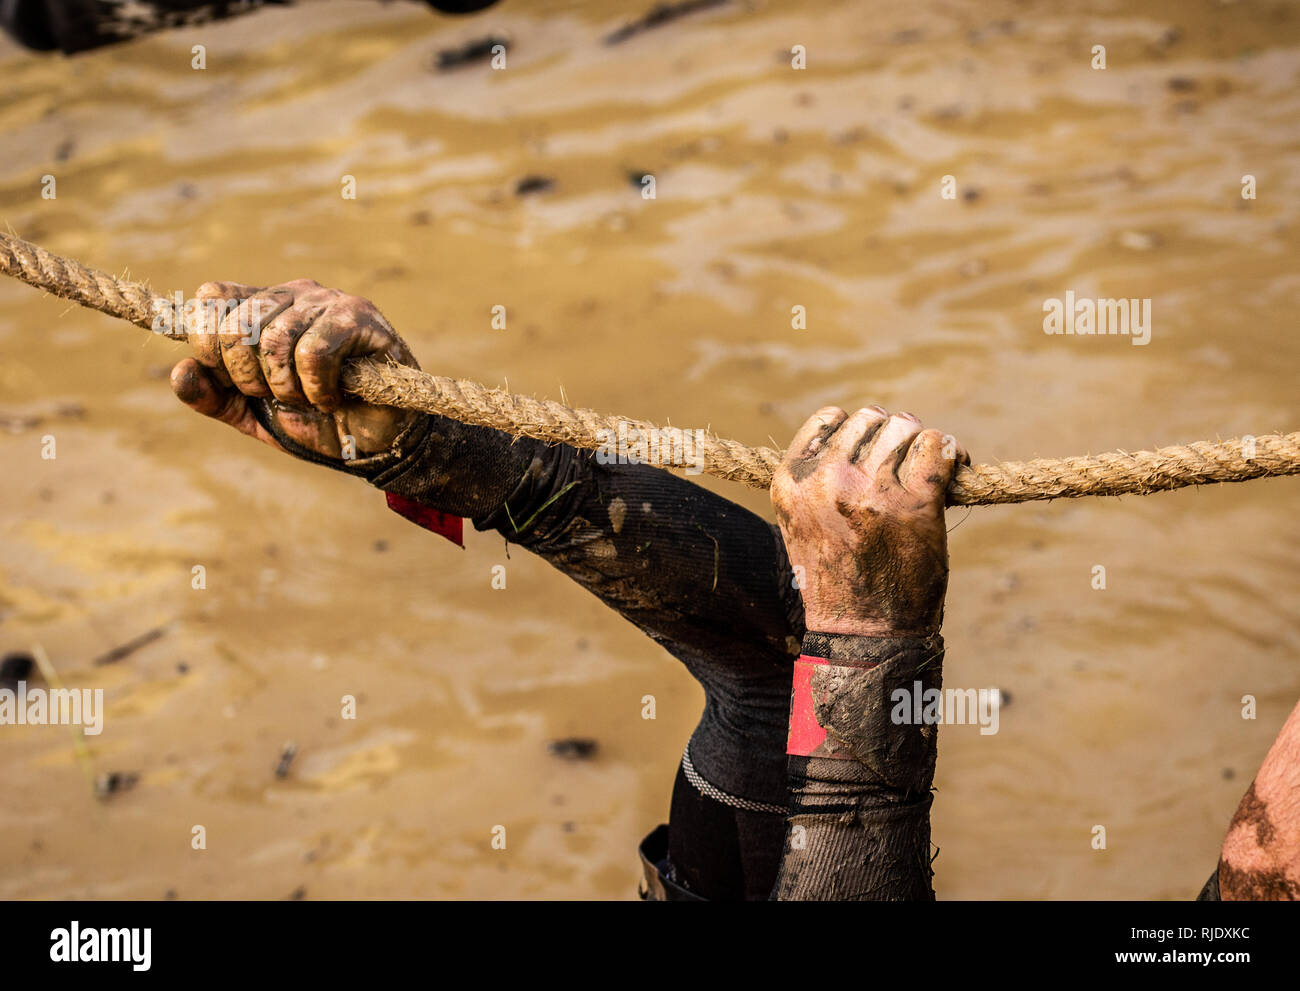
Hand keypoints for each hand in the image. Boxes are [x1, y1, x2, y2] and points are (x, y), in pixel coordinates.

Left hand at [168, 280, 418, 458]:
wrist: (373, 442)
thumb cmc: (315, 420)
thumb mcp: (251, 413)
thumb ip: (213, 395)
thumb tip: (178, 371)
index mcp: (262, 306)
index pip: (212, 297)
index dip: (205, 340)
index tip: (228, 378)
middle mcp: (294, 293)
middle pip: (237, 324)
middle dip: (246, 377)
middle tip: (277, 397)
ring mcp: (328, 301)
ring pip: (274, 338)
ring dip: (285, 387)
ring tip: (308, 399)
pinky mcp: (360, 318)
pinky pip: (314, 352)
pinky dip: (316, 388)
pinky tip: (332, 397)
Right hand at [771, 405, 967, 637]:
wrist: (862, 633)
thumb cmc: (836, 579)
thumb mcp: (803, 522)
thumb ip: (818, 479)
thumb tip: (860, 436)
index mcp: (791, 482)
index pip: (830, 418)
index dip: (857, 429)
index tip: (873, 449)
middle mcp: (826, 481)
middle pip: (871, 419)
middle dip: (891, 435)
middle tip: (904, 463)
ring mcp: (871, 492)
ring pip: (906, 428)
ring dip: (920, 443)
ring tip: (927, 465)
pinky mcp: (915, 505)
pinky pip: (938, 448)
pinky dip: (951, 451)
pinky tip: (955, 464)